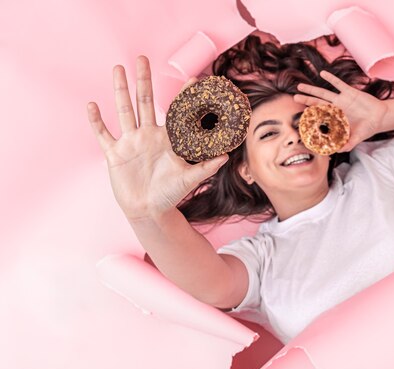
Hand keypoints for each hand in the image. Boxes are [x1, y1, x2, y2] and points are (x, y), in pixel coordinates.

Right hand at [87, 56, 227, 220]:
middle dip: (143, 80)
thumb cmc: (170, 195)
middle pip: (144, 102)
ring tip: (118, 69)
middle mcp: (148, 135)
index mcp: (167, 139)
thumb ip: (206, 167)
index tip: (194, 78)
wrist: (148, 210)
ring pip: (124, 110)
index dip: (184, 96)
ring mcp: (130, 142)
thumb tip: (226, 157)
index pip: (176, 112)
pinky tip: (92, 105)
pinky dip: (97, 121)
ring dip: (120, 90)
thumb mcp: (189, 180)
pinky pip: (104, 134)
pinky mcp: (115, 154)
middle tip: (143, 58)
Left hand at [294, 71, 387, 151]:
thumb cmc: (368, 128)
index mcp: (336, 120)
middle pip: (317, 103)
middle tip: (294, 97)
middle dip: (306, 100)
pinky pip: (339, 84)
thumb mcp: (358, 137)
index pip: (320, 117)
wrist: (380, 117)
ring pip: (323, 93)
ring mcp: (342, 100)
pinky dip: (331, 79)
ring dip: (312, 89)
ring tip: (300, 86)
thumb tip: (338, 151)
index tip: (300, 115)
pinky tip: (322, 73)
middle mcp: (336, 109)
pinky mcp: (350, 92)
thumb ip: (349, 143)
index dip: (311, 116)